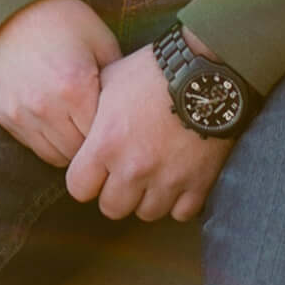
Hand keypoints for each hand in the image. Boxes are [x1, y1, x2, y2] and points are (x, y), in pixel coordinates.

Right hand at [0, 0, 119, 168]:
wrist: (12, 7)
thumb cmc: (64, 22)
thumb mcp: (101, 43)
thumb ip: (117, 83)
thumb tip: (132, 114)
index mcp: (75, 88)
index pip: (102, 138)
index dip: (113, 135)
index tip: (119, 129)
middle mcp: (45, 106)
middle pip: (79, 152)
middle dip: (93, 146)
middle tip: (102, 133)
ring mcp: (21, 114)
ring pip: (55, 156)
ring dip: (70, 148)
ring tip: (80, 130)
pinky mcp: (4, 115)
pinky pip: (32, 145)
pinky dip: (48, 141)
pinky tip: (57, 122)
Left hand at [65, 44, 230, 223]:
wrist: (206, 70)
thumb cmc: (154, 71)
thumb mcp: (110, 81)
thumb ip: (90, 112)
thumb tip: (81, 130)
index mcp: (106, 144)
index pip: (79, 188)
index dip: (85, 180)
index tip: (95, 171)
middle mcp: (134, 168)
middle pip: (112, 208)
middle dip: (114, 193)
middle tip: (124, 175)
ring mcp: (168, 179)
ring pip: (146, 213)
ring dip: (146, 198)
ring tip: (152, 177)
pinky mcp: (199, 183)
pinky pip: (181, 213)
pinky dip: (178, 201)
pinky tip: (176, 181)